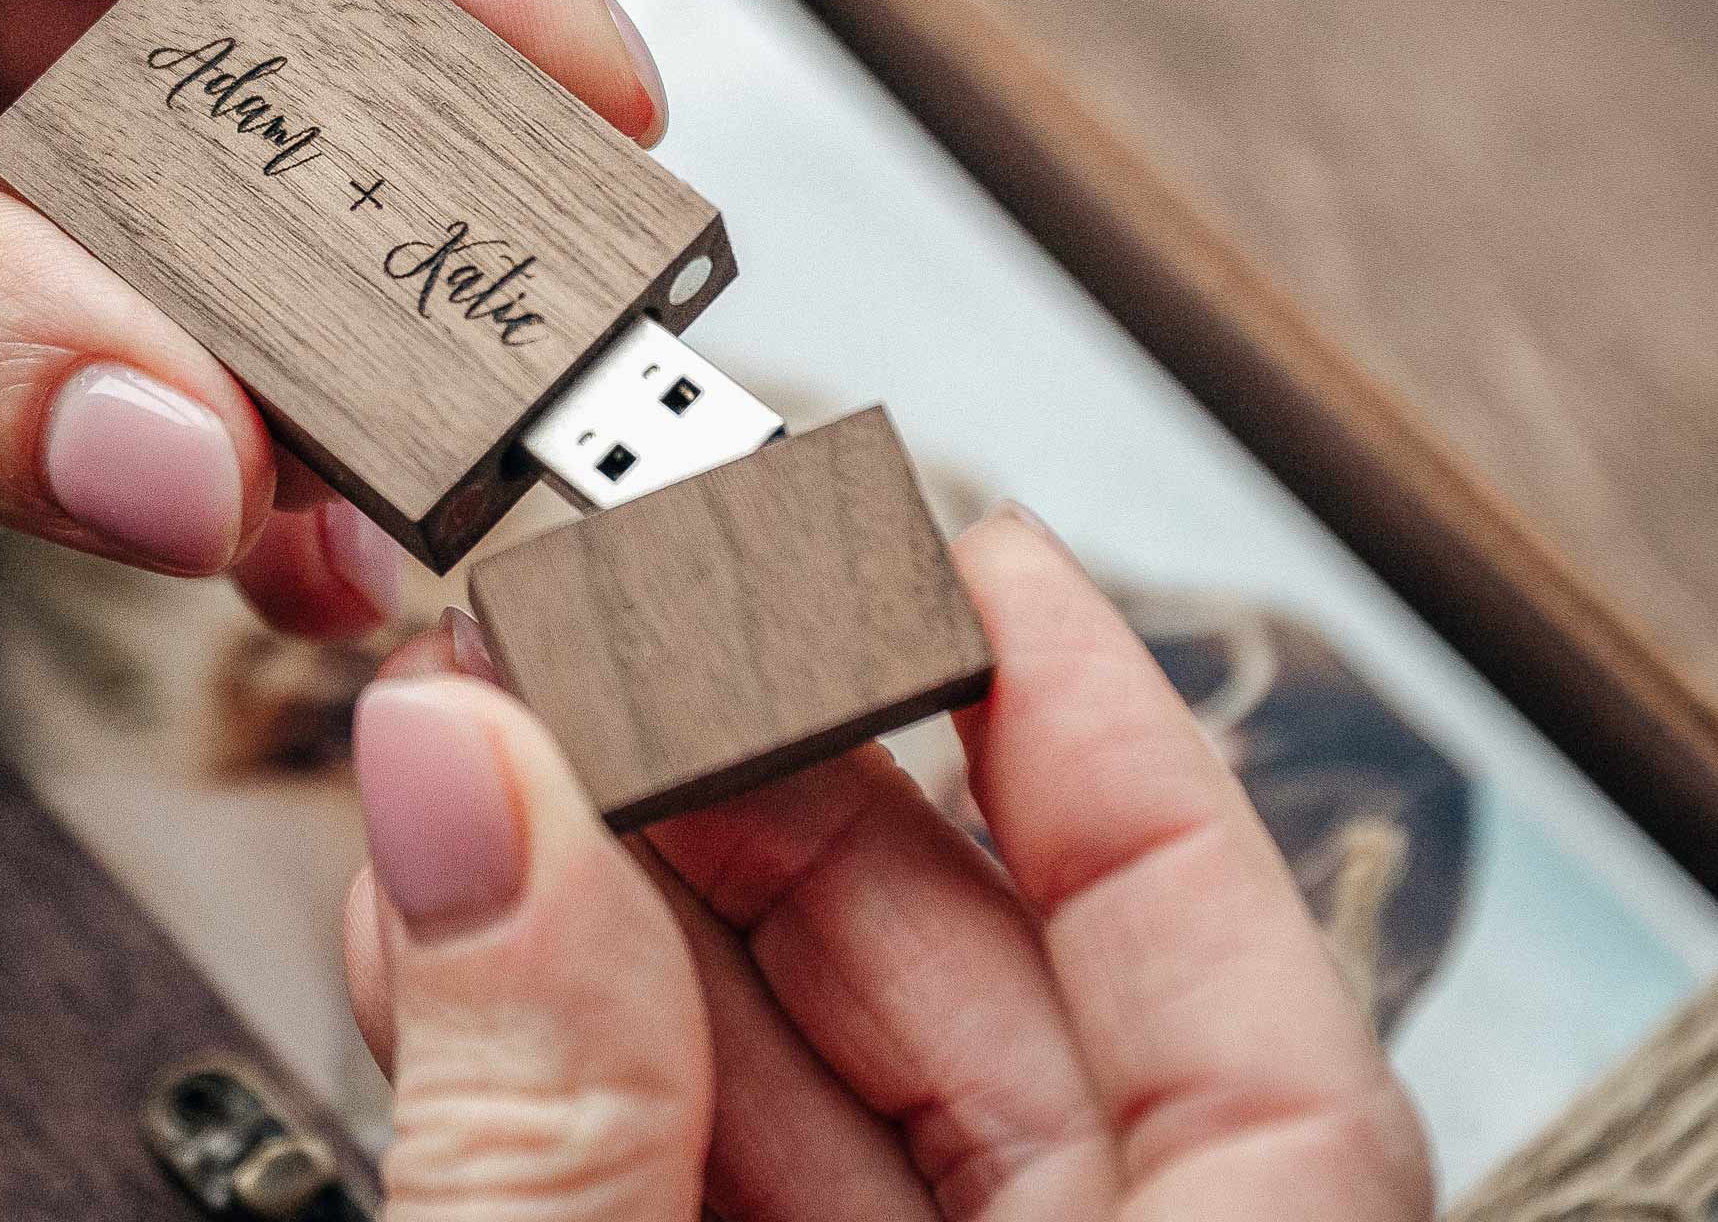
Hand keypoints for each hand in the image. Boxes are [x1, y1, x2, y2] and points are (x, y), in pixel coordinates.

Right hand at [347, 506, 1432, 1218]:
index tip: (986, 561)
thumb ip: (543, 1117)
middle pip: (994, 1024)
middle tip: (605, 644)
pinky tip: (459, 955)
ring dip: (620, 931)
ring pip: (826, 1111)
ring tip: (472, 777)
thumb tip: (469, 794)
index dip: (1121, 762)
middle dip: (764, 804)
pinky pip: (709, 1197)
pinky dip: (578, 1078)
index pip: (1258, 1042)